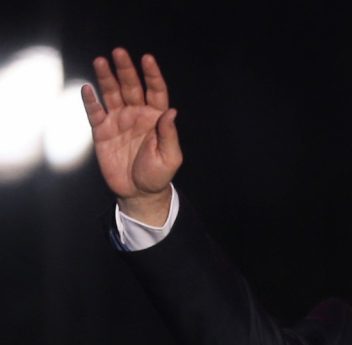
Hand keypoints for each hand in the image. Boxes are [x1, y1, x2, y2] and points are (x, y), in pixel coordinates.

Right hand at [81, 48, 181, 224]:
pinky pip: (95, 112)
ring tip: (101, 61)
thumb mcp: (170, 157)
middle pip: (131, 86)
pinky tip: (88, 89)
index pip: (155, 91)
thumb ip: (169, 134)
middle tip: (119, 52)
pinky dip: (91, 101)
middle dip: (125, 69)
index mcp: (156, 118)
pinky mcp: (102, 131)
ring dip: (106, 78)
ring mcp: (118, 121)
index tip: (147, 59)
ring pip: (111, 94)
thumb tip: (172, 111)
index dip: (152, 75)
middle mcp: (137, 114)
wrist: (138, 193)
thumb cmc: (158, 175)